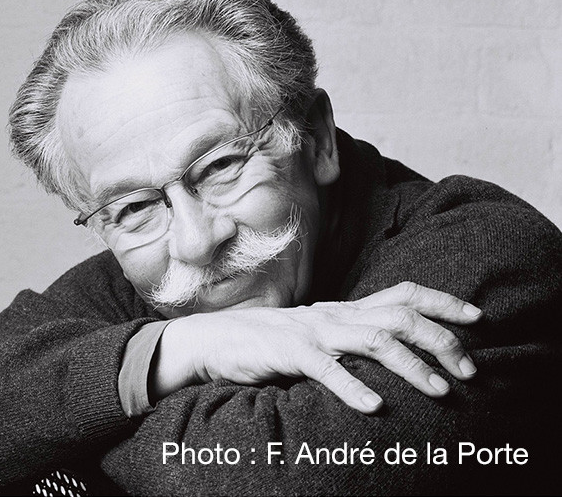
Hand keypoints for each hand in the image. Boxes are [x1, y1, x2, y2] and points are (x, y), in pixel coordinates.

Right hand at [150, 281, 481, 412]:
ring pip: (374, 340)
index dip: (442, 302)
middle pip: (400, 316)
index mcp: (347, 309)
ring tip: (440, 390)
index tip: (476, 317)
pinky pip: (327, 369)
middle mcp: (337, 315)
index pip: (404, 293)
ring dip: (411, 365)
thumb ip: (353, 335)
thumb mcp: (321, 333)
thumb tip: (395, 348)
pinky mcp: (290, 352)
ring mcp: (315, 332)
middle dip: (441, 339)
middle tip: (468, 369)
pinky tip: (373, 407)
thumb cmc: (276, 340)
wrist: (222, 338)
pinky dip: (352, 386)